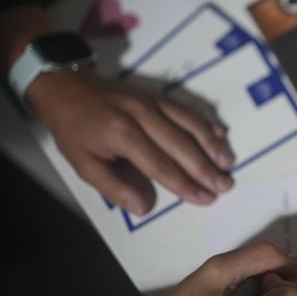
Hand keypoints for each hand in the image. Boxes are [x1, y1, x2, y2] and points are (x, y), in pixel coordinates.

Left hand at [27, 68, 234, 214]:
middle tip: (225, 186)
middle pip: (180, 144)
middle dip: (205, 168)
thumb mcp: (82, 164)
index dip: (184, 184)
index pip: (159, 164)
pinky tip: (221, 135)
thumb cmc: (75, 129)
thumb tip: (144, 208)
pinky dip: (206, 123)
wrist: (68, 87)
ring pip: (189, 124)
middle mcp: (140, 114)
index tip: (204, 199)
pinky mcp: (158, 94)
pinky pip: (187, 109)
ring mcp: (152, 101)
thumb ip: (113, 187)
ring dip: (212, 145)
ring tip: (228, 164)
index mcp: (120, 134)